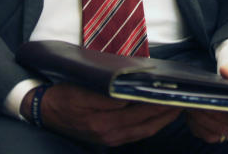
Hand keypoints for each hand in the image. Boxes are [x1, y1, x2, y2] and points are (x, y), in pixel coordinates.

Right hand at [30, 82, 179, 146]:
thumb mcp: (84, 89)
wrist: (44, 111)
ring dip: (161, 120)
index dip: (157, 102)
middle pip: (145, 123)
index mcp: (103, 120)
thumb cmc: (64, 94)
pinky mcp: (108, 139)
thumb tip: (132, 91)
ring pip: (143, 130)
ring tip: (176, 107)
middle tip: (183, 99)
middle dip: (166, 112)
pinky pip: (135, 134)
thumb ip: (109, 93)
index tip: (172, 92)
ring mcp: (109, 138)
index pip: (138, 111)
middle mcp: (108, 132)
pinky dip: (149, 125)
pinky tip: (158, 116)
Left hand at [185, 54, 227, 142]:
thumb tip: (226, 71)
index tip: (207, 101)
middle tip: (192, 101)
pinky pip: (204, 133)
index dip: (221, 112)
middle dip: (205, 115)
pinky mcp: (218, 131)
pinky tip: (189, 110)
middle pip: (222, 127)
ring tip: (189, 104)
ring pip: (212, 133)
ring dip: (198, 121)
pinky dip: (195, 124)